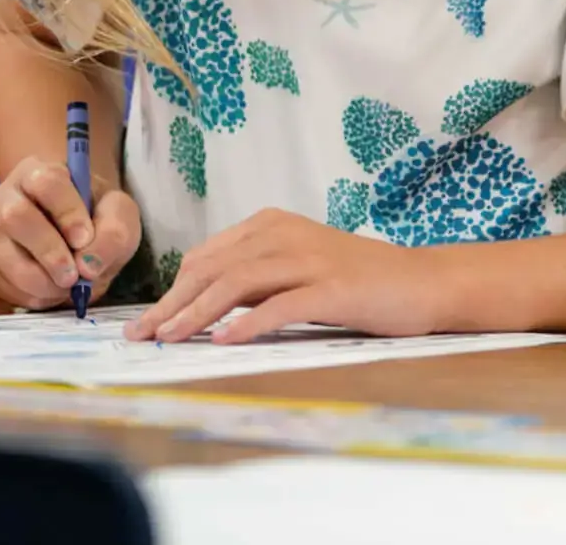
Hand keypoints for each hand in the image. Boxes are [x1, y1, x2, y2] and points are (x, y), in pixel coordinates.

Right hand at [0, 156, 140, 308]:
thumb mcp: (119, 215)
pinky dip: (31, 296)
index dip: (67, 212)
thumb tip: (87, 266)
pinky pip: (1, 284)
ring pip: (3, 256)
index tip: (85, 238)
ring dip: (40, 281)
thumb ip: (114, 233)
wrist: (75, 235)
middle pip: (14, 217)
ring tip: (67, 286)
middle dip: (48, 252)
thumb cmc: (96, 216)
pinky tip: (52, 291)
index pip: (46, 182)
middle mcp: (4, 197)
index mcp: (39, 173)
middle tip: (74, 275)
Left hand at [130, 209, 456, 343]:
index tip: (147, 322)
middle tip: (142, 336)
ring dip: (198, 312)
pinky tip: (226, 341)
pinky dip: (249, 323)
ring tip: (171, 339)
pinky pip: (282, 304)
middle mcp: (286, 234)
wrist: (422, 282)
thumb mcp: (297, 268)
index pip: (206, 257)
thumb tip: (197, 304)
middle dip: (173, 303)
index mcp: (272, 225)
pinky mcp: (335, 287)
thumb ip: (254, 278)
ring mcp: (311, 259)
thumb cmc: (358, 281)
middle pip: (214, 268)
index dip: (172, 290)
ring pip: (238, 282)